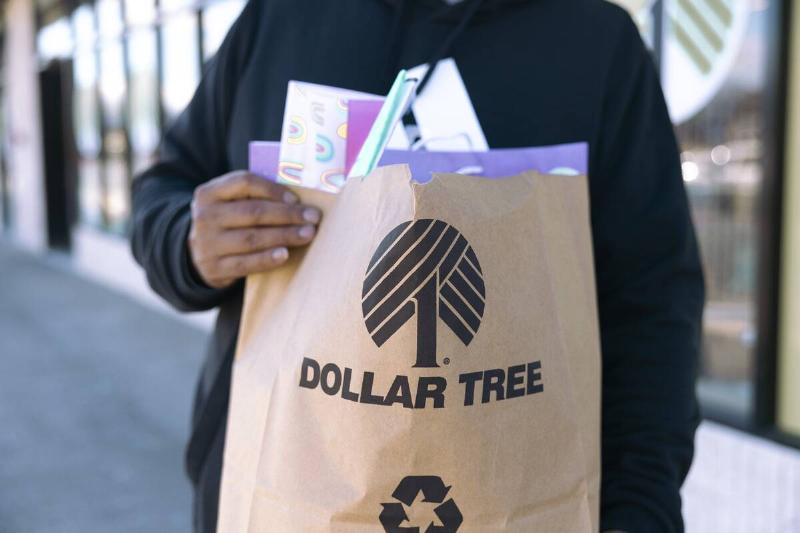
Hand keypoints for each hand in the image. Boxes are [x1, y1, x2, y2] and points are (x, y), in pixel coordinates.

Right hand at [188, 171, 320, 288]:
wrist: (199, 256)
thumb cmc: (228, 223)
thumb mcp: (230, 204)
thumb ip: (254, 197)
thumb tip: (299, 199)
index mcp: (209, 193)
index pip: (244, 182)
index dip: (273, 189)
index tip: (297, 198)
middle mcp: (205, 217)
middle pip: (252, 212)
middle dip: (287, 214)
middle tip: (313, 217)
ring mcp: (207, 244)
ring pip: (252, 238)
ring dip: (284, 236)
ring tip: (307, 234)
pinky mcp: (214, 268)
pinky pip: (245, 263)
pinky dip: (267, 259)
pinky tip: (285, 254)